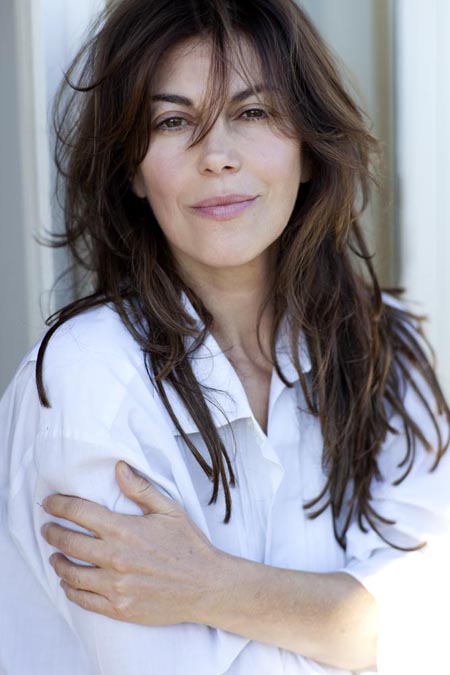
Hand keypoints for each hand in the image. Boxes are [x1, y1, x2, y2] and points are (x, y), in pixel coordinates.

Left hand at [40, 461, 222, 624]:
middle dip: (53, 532)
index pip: (80, 513)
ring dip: (58, 562)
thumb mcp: (169, 510)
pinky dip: (70, 589)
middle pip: (69, 542)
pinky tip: (68, 582)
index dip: (60, 505)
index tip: (50, 503)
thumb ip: (140, 489)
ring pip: (71, 573)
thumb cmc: (189, 545)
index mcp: (125, 530)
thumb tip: (118, 468)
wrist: (206, 585)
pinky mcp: (119, 608)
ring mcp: (115, 586)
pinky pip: (83, 599)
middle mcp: (116, 558)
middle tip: (47, 528)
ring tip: (54, 555)